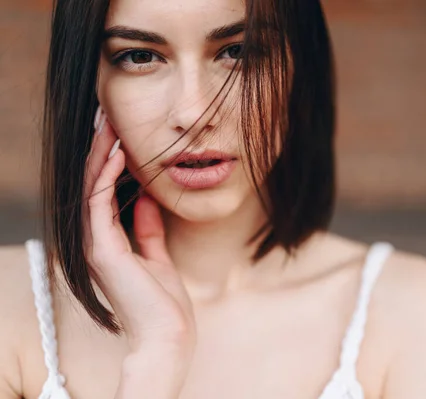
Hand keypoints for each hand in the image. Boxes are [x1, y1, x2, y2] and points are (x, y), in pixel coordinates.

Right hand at [83, 106, 195, 355]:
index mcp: (110, 242)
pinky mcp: (104, 250)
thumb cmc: (164, 304)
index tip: (120, 134)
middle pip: (92, 185)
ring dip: (100, 155)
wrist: (168, 337)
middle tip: (106, 117)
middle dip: (100, 150)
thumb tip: (147, 200)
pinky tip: (119, 154)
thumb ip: (149, 229)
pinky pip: (99, 203)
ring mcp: (97, 245)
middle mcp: (97, 240)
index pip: (104, 192)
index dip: (110, 162)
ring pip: (91, 188)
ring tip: (108, 124)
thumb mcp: (158, 256)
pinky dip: (108, 176)